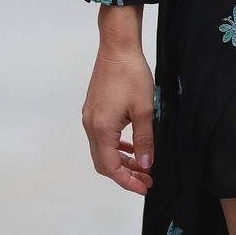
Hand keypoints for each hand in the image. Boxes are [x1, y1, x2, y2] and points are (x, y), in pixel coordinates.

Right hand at [81, 36, 155, 194]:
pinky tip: (131, 147)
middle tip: (146, 180)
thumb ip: (145, 141)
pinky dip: (116, 147)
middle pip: (103, 163)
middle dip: (125, 175)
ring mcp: (89, 118)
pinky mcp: (93, 110)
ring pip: (102, 151)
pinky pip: (102, 137)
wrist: (117, 47)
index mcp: (101, 129)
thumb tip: (145, 165)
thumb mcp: (144, 110)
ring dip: (121, 162)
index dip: (128, 181)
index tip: (145, 187)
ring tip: (142, 167)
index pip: (111, 167)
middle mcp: (90, 125)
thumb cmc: (131, 74)